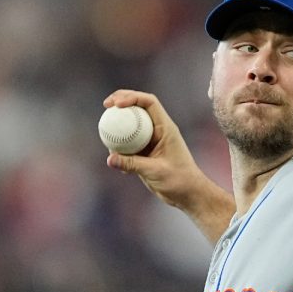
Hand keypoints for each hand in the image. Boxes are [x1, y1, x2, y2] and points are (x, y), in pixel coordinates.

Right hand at [103, 89, 234, 241]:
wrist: (188, 194)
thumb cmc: (179, 181)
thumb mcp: (155, 171)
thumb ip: (132, 164)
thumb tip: (109, 157)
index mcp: (166, 128)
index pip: (149, 103)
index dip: (132, 97)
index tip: (116, 104)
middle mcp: (158, 130)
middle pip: (138, 107)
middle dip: (122, 101)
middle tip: (105, 106)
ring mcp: (151, 141)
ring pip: (132, 125)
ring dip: (118, 124)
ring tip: (104, 130)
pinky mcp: (145, 152)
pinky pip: (129, 143)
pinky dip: (120, 146)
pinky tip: (114, 159)